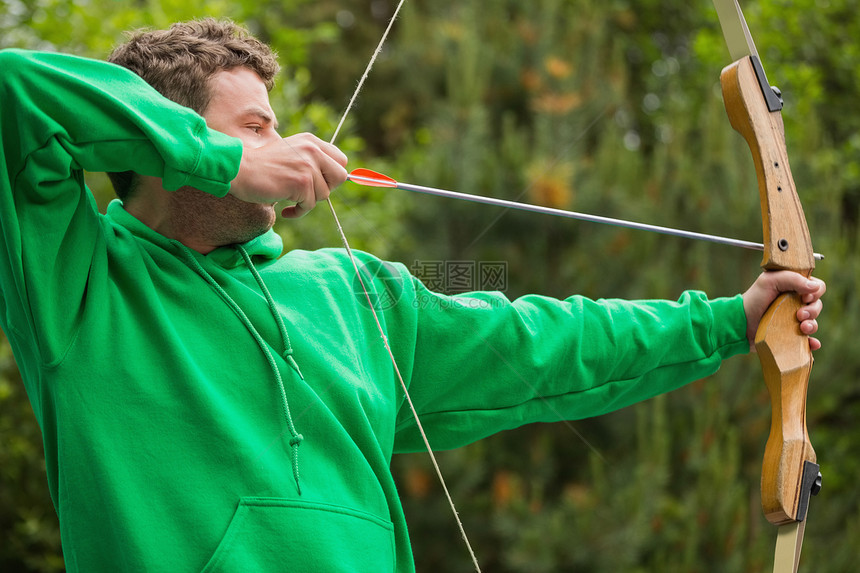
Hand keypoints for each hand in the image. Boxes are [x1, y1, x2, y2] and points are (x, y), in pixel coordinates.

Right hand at [230, 133, 347, 217]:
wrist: (239, 170)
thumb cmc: (261, 166)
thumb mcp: (291, 154)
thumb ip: (311, 160)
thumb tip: (340, 178)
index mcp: (311, 142)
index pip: (341, 159)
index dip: (332, 175)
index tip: (320, 183)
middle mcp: (312, 150)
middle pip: (340, 177)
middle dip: (326, 189)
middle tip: (307, 193)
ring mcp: (308, 165)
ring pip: (324, 194)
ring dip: (307, 202)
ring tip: (289, 199)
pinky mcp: (301, 182)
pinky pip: (309, 205)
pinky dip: (298, 212)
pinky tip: (286, 210)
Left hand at [742, 271, 825, 351]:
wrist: (741, 324)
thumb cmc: (753, 299)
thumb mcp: (769, 282)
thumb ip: (792, 279)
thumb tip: (815, 287)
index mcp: (793, 287)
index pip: (816, 287)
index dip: (815, 292)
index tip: (804, 297)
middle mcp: (796, 303)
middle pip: (817, 305)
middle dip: (813, 310)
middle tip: (799, 315)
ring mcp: (794, 319)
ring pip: (813, 322)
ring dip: (812, 325)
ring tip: (802, 328)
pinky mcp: (791, 334)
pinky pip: (808, 340)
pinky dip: (812, 343)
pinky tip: (812, 344)